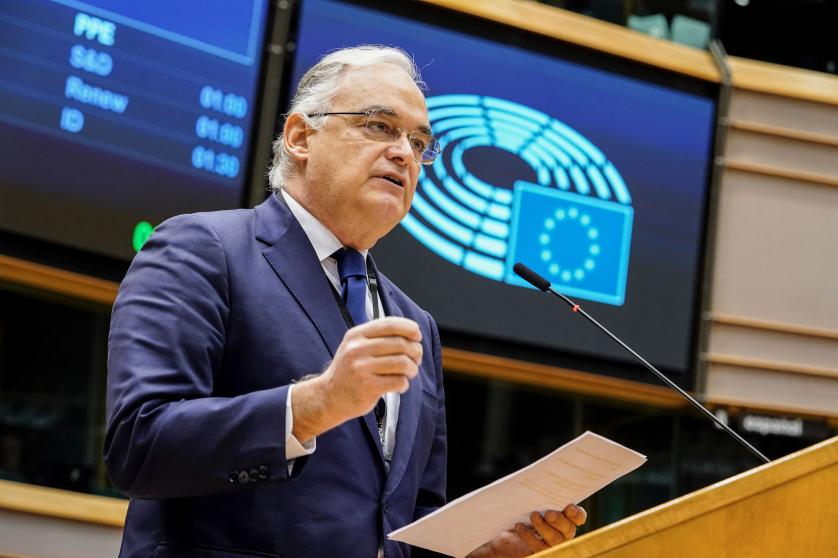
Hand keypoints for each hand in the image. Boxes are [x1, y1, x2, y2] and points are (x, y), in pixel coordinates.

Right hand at [291, 317, 421, 440]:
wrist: (329, 397)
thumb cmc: (350, 370)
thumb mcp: (356, 346)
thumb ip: (379, 337)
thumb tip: (413, 333)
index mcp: (356, 335)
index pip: (389, 324)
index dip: (409, 328)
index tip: (417, 335)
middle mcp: (357, 349)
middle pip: (400, 343)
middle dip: (415, 351)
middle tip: (416, 359)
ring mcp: (361, 368)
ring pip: (402, 362)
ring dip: (413, 369)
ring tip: (410, 373)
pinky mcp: (368, 387)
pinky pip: (398, 381)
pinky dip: (404, 384)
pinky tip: (399, 385)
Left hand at [466, 505, 586, 557]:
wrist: (505, 532)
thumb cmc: (522, 511)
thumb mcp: (532, 500)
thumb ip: (540, 494)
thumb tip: (541, 478)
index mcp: (566, 518)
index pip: (579, 517)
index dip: (577, 513)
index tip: (570, 507)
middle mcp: (563, 533)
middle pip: (568, 529)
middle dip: (559, 520)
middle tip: (549, 513)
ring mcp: (552, 545)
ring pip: (554, 540)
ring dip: (543, 527)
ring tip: (533, 515)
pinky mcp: (540, 553)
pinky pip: (538, 547)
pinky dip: (528, 536)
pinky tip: (519, 526)